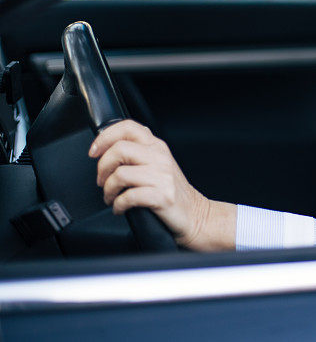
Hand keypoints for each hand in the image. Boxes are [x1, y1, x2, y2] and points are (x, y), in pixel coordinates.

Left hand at [89, 120, 234, 250]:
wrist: (196, 214)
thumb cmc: (171, 191)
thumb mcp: (158, 164)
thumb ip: (138, 153)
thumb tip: (105, 151)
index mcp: (157, 146)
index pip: (128, 128)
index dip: (105, 137)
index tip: (94, 152)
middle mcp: (160, 157)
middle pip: (119, 150)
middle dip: (102, 168)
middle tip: (102, 181)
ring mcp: (162, 176)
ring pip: (120, 174)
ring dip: (108, 190)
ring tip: (111, 197)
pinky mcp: (162, 196)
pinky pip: (128, 197)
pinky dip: (118, 205)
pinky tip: (120, 208)